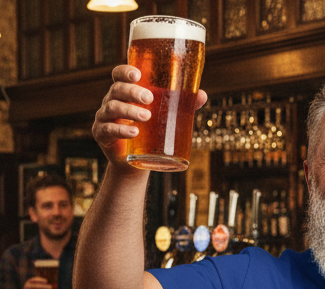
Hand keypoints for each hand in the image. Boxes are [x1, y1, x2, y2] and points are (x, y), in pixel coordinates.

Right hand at [20, 276, 51, 288]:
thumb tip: (46, 281)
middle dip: (43, 287)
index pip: (33, 280)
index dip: (40, 280)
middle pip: (35, 286)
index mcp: (28, 282)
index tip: (46, 281)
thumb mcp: (35, 283)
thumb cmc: (33, 288)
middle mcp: (26, 287)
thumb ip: (40, 281)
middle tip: (51, 287)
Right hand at [92, 65, 207, 167]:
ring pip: (113, 108)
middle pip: (117, 90)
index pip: (118, 75)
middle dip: (132, 92)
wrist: (138, 160)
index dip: (125, 72)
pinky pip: (108, 130)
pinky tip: (134, 133)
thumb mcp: (165, 117)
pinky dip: (121, 130)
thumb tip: (202, 95)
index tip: (137, 74)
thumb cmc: (152, 132)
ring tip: (146, 117)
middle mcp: (111, 101)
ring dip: (129, 110)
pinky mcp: (102, 135)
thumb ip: (181, 104)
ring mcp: (104, 118)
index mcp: (124, 92)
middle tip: (149, 98)